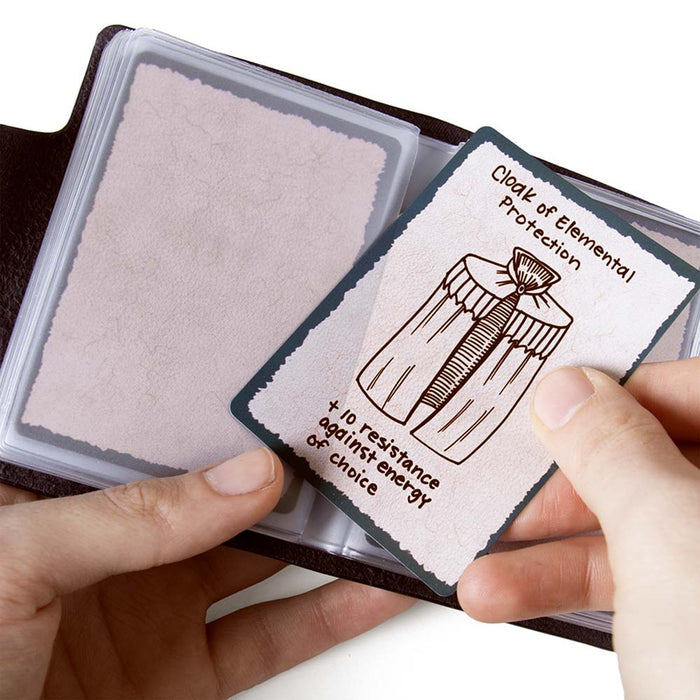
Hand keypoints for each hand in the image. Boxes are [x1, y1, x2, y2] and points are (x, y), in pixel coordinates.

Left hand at [0, 448, 411, 698]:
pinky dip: (326, 618)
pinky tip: (366, 591)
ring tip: (373, 506)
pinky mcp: (185, 677)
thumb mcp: (20, 559)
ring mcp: (157, 613)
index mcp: (66, 500)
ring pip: (261, 563)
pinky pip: (269, 639)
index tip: (277, 390)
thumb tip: (244, 476)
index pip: (155, 437)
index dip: (214, 410)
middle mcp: (119, 550)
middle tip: (344, 441)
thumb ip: (130, 516)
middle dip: (287, 471)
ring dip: (321, 541)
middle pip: (223, 497)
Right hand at [458, 358, 699, 696]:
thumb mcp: (670, 542)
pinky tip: (505, 599)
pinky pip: (629, 584)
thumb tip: (566, 390)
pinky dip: (565, 590)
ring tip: (483, 575)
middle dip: (570, 487)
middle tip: (515, 496)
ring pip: (635, 532)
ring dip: (550, 551)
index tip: (558, 409)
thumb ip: (613, 450)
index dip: (628, 392)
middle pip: (658, 462)